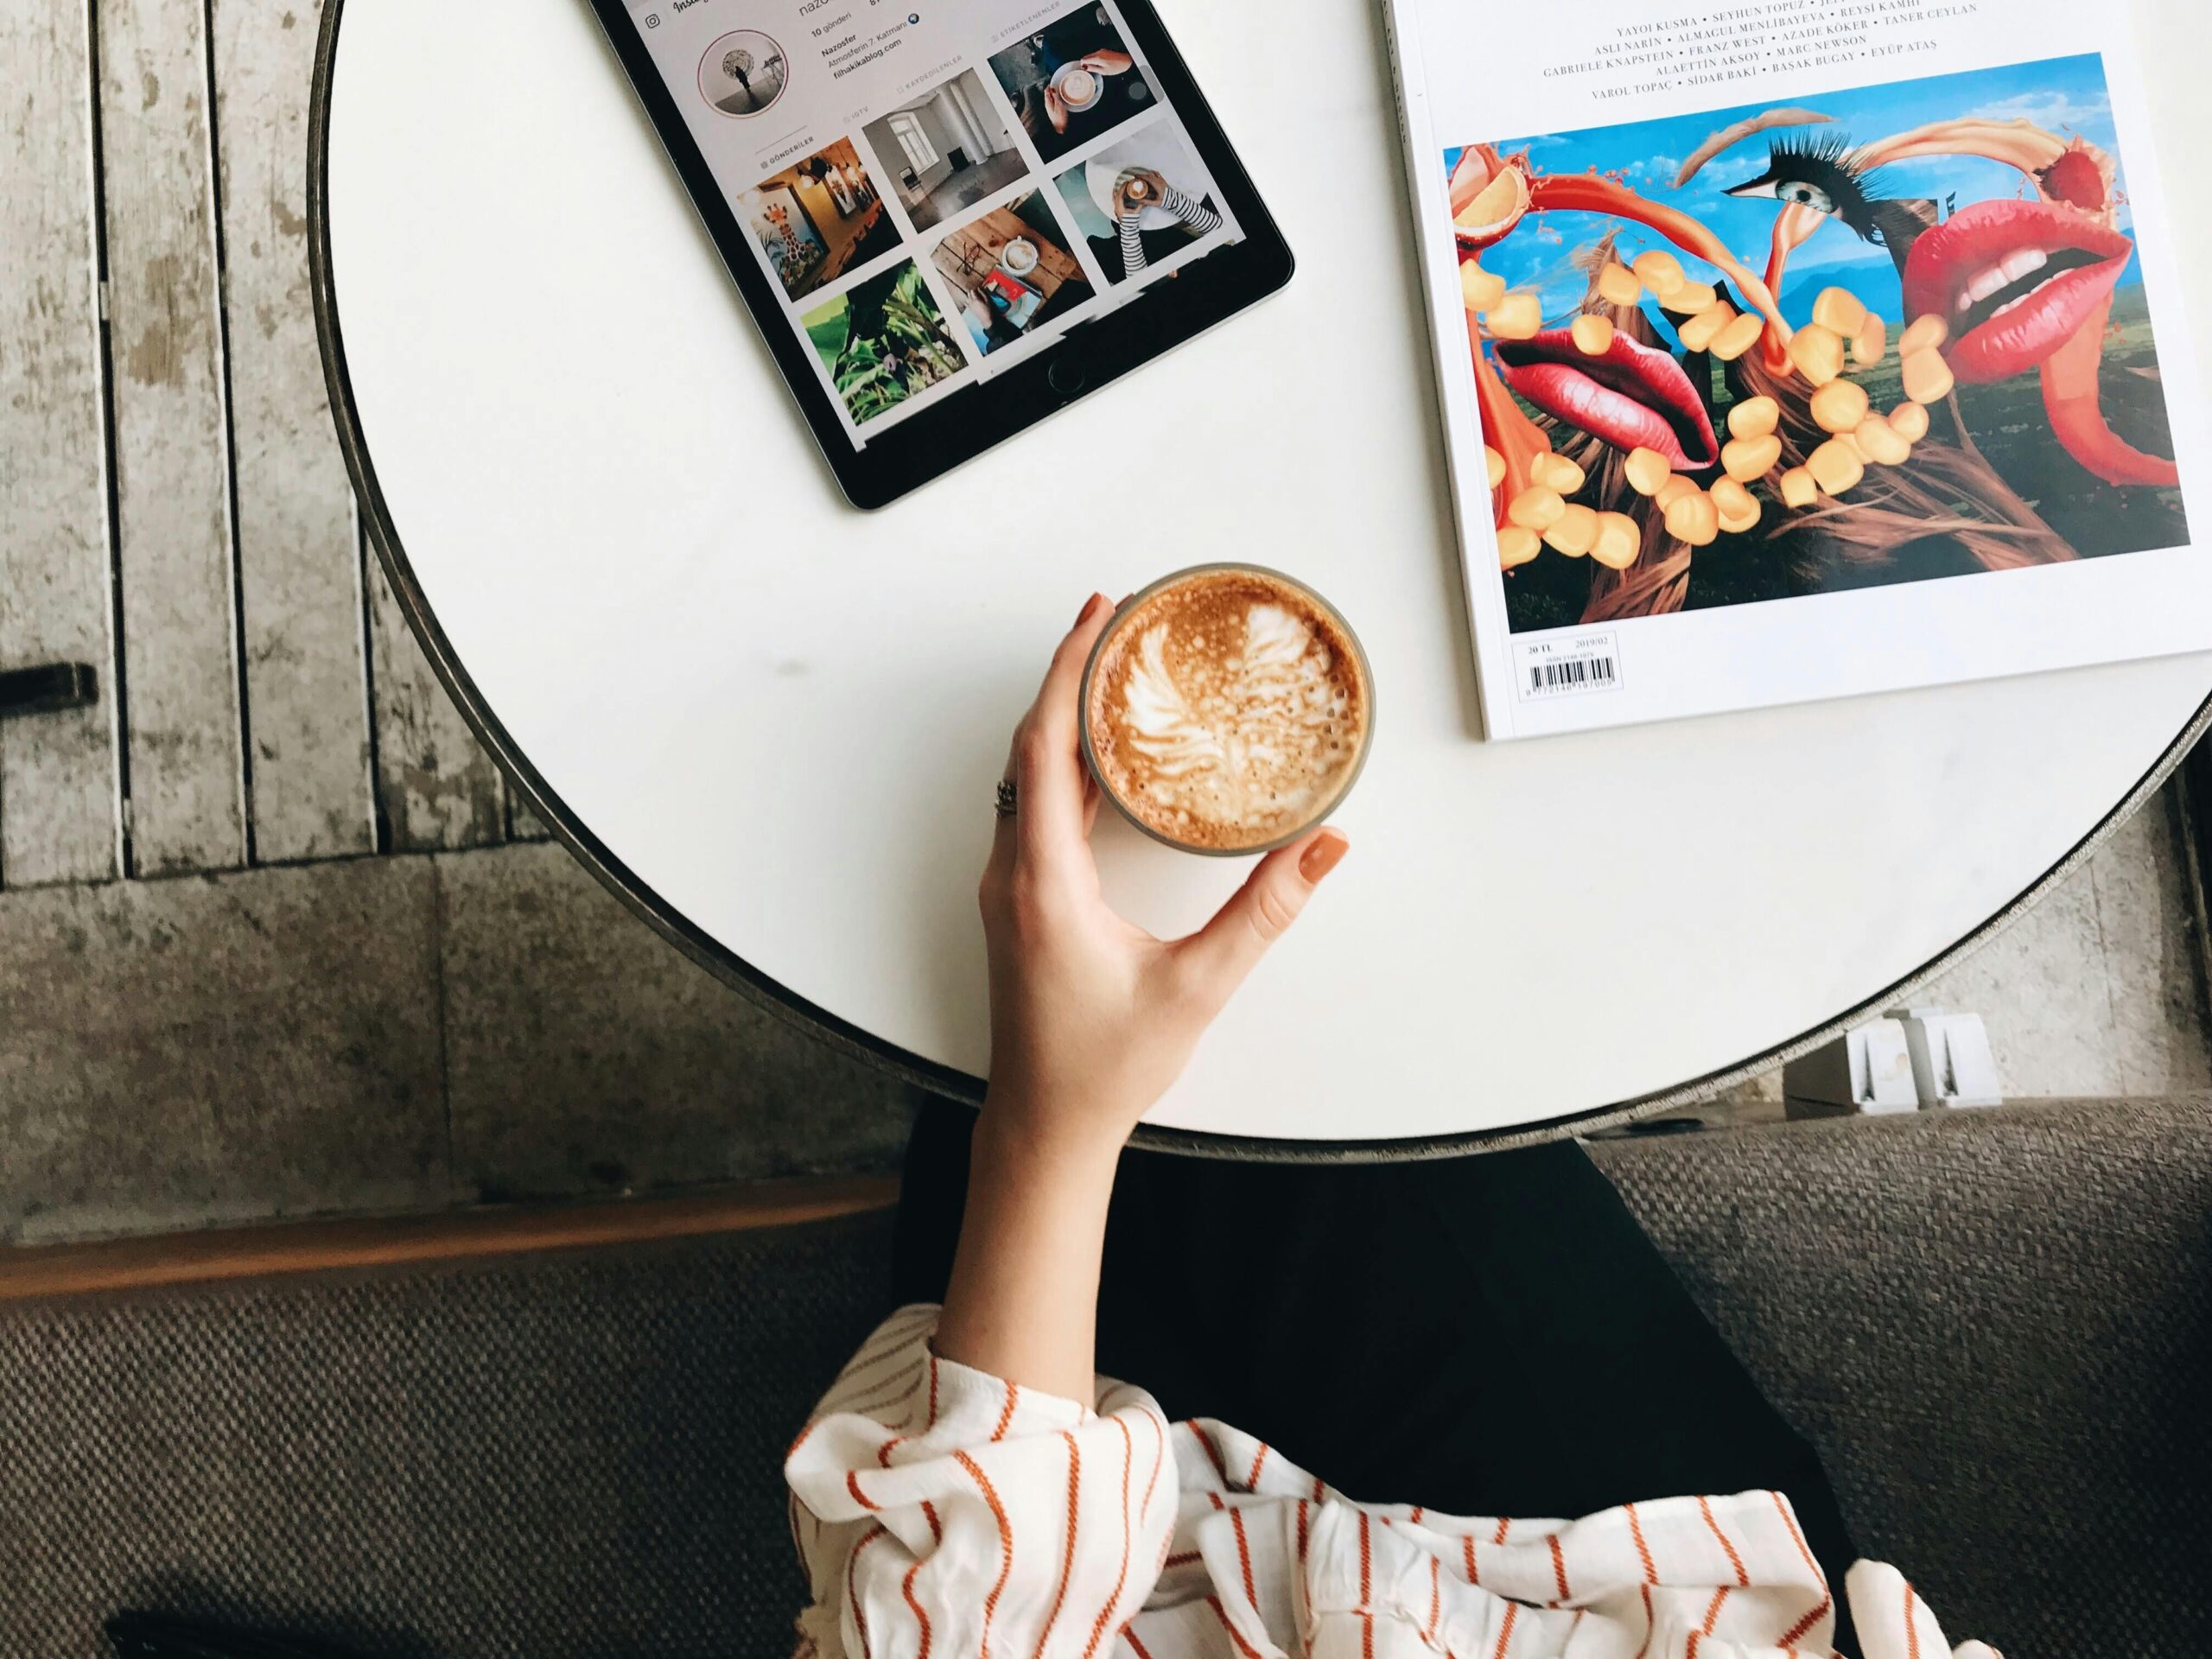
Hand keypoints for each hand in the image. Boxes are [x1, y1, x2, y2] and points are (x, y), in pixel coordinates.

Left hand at [978, 592, 1350, 1158]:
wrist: (1044, 1127)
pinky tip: (1101, 753)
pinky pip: (1032, 807)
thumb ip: (1265, 912)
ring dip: (1063, 717)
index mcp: (1046, 884)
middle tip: (1115, 620)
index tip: (1098, 617)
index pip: (1045, 747)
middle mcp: (1015, 874)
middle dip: (1068, 675)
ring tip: (1112, 670)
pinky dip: (1062, 763)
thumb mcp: (1198, 987)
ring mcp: (1011, 888)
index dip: (1067, 672)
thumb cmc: (1103, 1068)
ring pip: (1026, 776)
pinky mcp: (1020, 902)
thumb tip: (1323, 847)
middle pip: (1029, 745)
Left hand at [1043, 84, 1068, 131]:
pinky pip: (1054, 102)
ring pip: (1051, 98)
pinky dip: (1055, 99)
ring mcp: (1050, 109)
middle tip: (1055, 85)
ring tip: (1058, 91)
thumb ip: (1055, 97)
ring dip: (1054, 94)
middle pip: (1048, 95)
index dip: (1048, 86)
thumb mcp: (1059, 105)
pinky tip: (1059, 99)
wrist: (1060, 128)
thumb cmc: (1059, 118)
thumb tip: (1053, 90)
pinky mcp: (1053, 112)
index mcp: (1048, 102)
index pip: (1046, 91)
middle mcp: (1048, 105)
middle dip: (1051, 90)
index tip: (1051, 82)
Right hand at [1076, 49, 1133, 74]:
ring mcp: (1102, 51)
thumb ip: (1093, 69)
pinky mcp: (1104, 51)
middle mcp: (1098, 52)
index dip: (1082, 65)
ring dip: (1091, 61)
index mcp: (1097, 57)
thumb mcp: (1103, 71)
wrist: (1126, 61)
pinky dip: (1096, 60)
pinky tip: (1101, 65)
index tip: (1083, 69)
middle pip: (1087, 57)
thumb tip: (1085, 68)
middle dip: (1086, 63)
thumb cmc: (1117, 66)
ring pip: (1092, 56)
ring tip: (1096, 68)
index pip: (1084, 59)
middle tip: (1089, 70)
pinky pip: (1096, 55)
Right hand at [1114, 168, 1167, 215]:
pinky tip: (1150, 174)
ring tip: (1142, 176)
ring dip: (1146, 174)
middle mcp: (1159, 181)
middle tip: (1136, 177)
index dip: (1141, 176)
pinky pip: (1157, 174)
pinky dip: (1152, 173)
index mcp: (1157, 185)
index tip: (1135, 176)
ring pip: (1153, 173)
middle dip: (1142, 175)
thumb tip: (1139, 201)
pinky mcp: (1163, 180)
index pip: (1148, 178)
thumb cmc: (1166, 201)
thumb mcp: (1156, 203)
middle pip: (1149, 175)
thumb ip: (1147, 202)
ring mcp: (1162, 180)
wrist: (1174, 199)